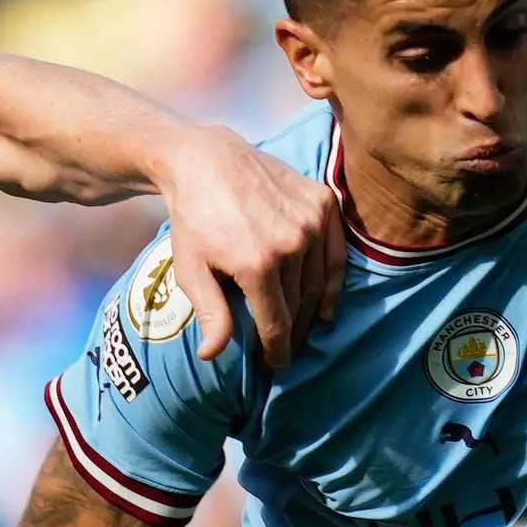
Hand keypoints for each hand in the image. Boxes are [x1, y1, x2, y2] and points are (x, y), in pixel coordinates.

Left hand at [155, 122, 340, 369]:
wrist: (207, 160)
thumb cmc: (193, 218)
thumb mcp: (191, 269)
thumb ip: (210, 312)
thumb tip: (211, 355)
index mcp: (257, 263)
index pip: (276, 322)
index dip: (277, 351)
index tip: (276, 366)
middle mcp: (291, 242)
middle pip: (298, 305)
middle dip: (292, 334)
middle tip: (285, 352)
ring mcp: (311, 220)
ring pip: (317, 282)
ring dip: (311, 312)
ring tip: (301, 331)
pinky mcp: (322, 202)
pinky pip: (335, 253)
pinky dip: (333, 282)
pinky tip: (326, 306)